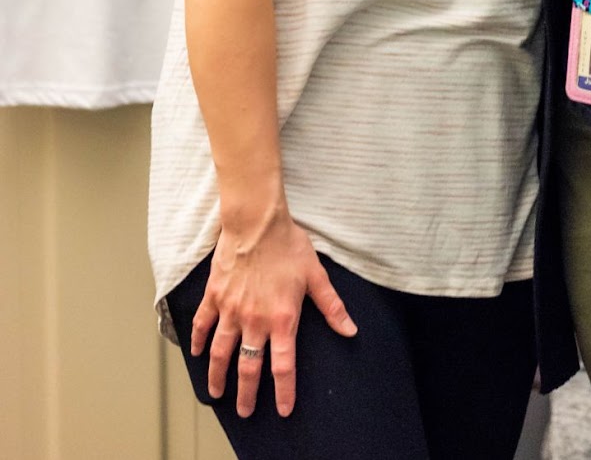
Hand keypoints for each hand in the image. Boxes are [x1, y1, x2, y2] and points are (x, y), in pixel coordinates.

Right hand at [191, 212, 356, 417]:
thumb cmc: (289, 245)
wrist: (257, 221)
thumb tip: (351, 330)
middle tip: (244, 412)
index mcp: (281, 318)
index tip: (283, 410)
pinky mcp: (214, 297)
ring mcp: (230, 310)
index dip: (284, 391)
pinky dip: (196, 342)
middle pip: (248, 368)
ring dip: (217, 376)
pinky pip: (201, 325)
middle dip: (246, 394)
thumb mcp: (316, 275)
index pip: (283, 365)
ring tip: (216, 394)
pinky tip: (195, 354)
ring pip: (220, 353)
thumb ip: (332, 306)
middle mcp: (253, 320)